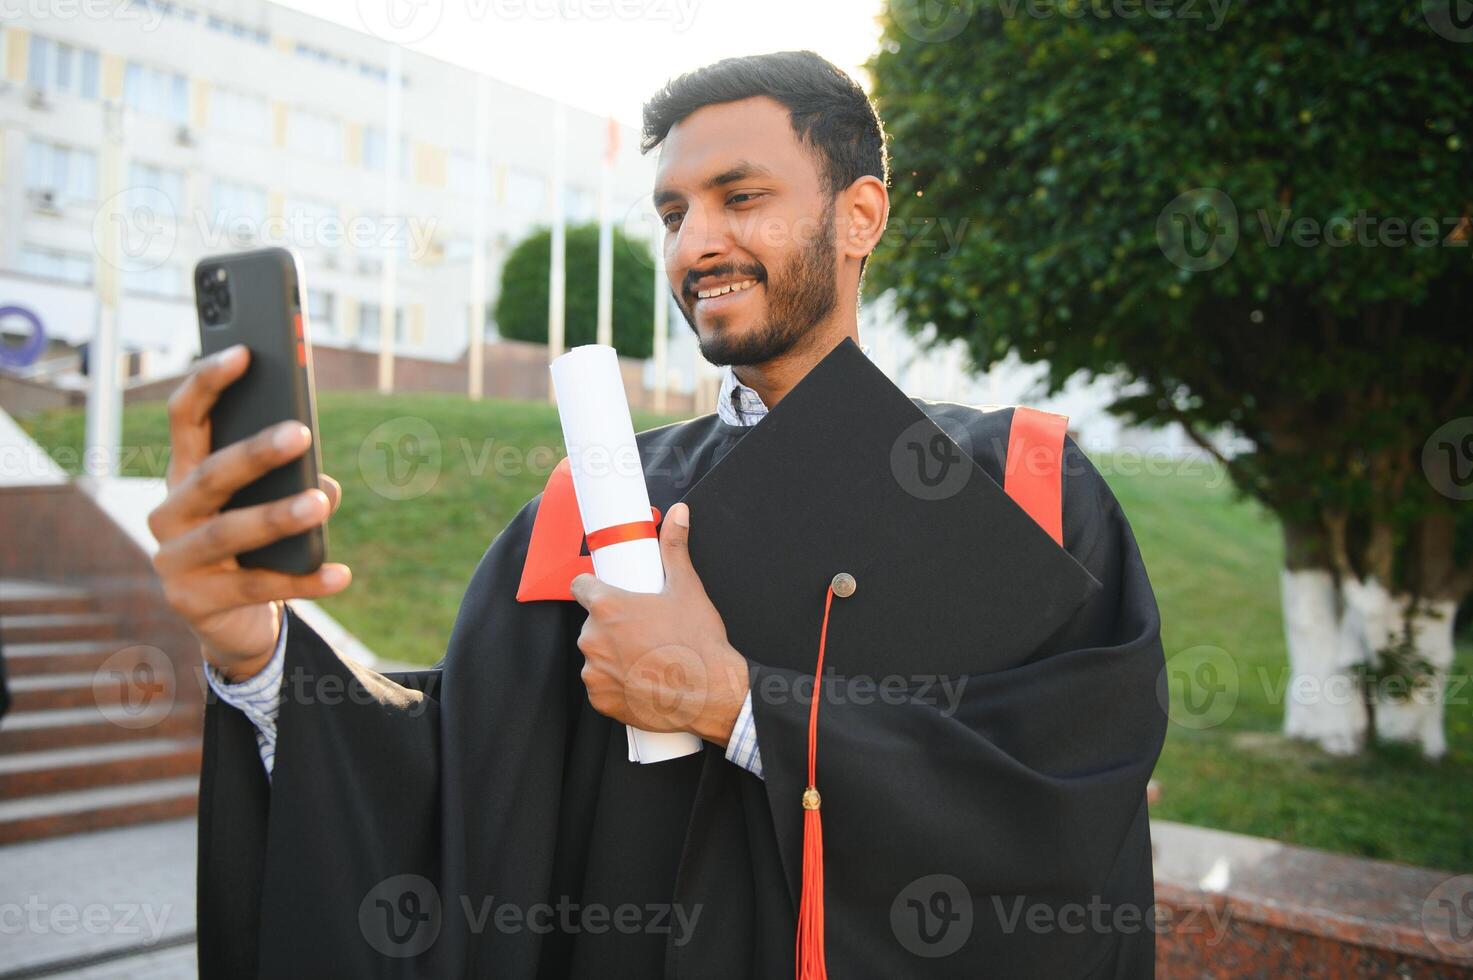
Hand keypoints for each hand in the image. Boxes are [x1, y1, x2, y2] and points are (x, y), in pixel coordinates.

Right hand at [148, 344, 350, 681]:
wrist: (230, 620)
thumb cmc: (254, 546)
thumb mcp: (268, 507)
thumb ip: (294, 486)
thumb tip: (324, 485)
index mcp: (183, 475)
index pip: (185, 419)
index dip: (209, 383)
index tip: (244, 352)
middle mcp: (169, 512)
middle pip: (209, 475)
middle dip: (255, 452)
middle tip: (300, 432)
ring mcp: (174, 560)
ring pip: (228, 532)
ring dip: (278, 516)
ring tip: (321, 502)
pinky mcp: (193, 603)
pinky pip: (257, 588)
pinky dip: (303, 581)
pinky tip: (340, 574)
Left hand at [570, 503, 749, 745]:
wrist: (709, 694)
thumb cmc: (697, 642)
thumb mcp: (687, 589)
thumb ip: (675, 548)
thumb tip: (678, 513)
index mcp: (607, 606)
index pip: (581, 586)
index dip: (595, 588)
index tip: (611, 594)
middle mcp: (593, 639)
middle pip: (592, 623)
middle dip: (611, 625)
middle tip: (642, 629)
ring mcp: (594, 672)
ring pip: (596, 655)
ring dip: (612, 655)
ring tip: (644, 657)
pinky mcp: (600, 700)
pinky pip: (600, 685)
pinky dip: (615, 683)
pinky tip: (640, 681)